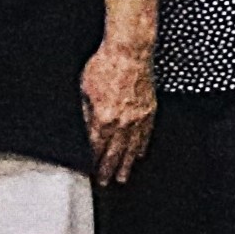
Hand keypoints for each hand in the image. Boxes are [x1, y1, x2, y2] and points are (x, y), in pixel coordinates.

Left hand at [83, 33, 155, 184]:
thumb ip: (86, 113)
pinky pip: (145, 134)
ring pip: (131, 148)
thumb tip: (87, 129)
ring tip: (122, 177)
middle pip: (114, 152)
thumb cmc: (106, 64)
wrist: (130, 51)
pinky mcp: (149, 110)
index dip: (93, 161)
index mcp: (103, 118)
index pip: (96, 147)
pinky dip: (141, 146)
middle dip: (109, 169)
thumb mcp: (85, 89)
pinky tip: (138, 155)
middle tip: (106, 182)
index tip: (91, 170)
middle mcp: (122, 122)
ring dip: (125, 164)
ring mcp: (137, 117)